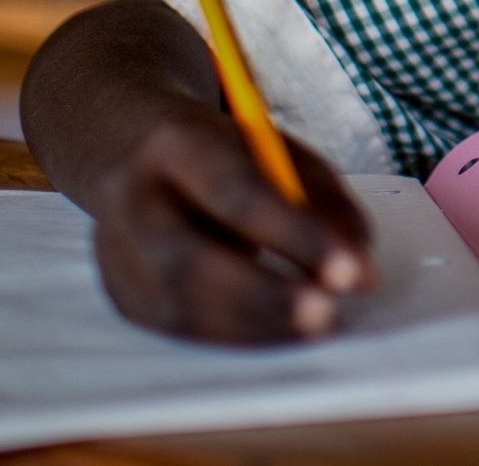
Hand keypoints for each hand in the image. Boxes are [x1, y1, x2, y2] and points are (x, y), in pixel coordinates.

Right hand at [76, 101, 375, 343]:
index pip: (235, 193)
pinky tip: (277, 332)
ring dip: (256, 325)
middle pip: (190, 260)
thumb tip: (361, 274)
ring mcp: (117, 250)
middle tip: (327, 314)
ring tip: (315, 325)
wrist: (130, 145)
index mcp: (176, 142)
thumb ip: (327, 204)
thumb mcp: (279, 153)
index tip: (350, 271)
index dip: (295, 235)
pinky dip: (236, 336)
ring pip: (181, 304)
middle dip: (266, 296)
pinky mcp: (122, 290)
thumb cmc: (223, 152)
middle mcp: (133, 197)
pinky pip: (179, 326)